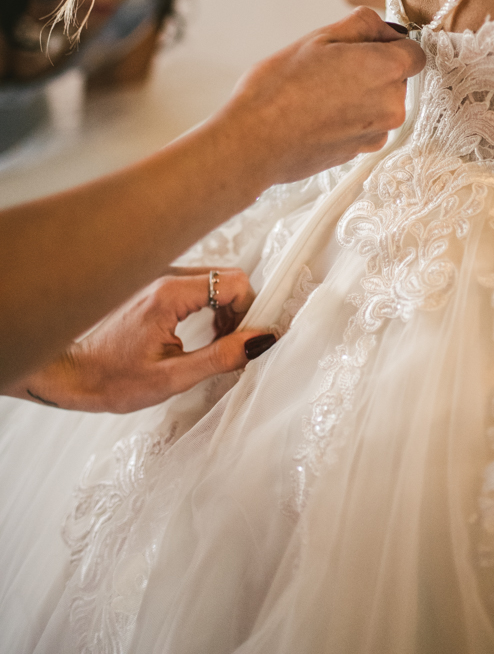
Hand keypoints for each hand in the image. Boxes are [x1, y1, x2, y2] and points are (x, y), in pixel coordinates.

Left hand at [7, 270, 273, 412]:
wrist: (72, 372)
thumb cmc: (112, 379)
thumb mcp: (171, 377)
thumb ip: (220, 357)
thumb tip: (260, 341)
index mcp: (169, 294)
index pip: (233, 282)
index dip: (248, 310)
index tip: (242, 340)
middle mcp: (165, 275)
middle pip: (227, 277)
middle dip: (239, 309)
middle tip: (230, 344)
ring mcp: (159, 276)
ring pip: (214, 280)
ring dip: (224, 309)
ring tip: (215, 342)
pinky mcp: (156, 284)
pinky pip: (197, 285)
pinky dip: (209, 306)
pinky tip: (200, 333)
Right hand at [209, 7, 425, 190]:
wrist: (254, 141)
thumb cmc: (280, 88)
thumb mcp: (320, 37)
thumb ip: (363, 25)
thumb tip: (386, 29)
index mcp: (386, 70)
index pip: (414, 52)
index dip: (391, 44)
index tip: (366, 44)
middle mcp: (391, 104)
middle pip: (397, 78)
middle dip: (372, 69)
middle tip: (331, 66)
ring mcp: (377, 133)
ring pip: (381, 103)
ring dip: (361, 94)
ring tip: (320, 92)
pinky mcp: (361, 152)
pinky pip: (367, 125)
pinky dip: (351, 117)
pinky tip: (319, 114)